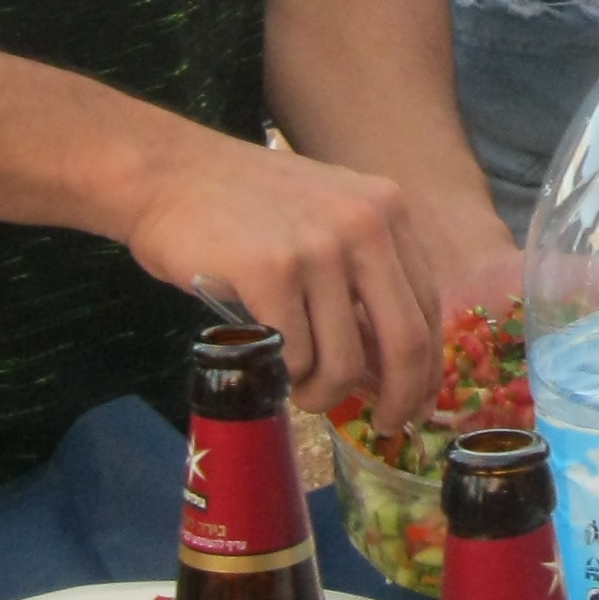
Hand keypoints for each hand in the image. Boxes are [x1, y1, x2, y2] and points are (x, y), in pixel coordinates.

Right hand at [119, 125, 444, 423]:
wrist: (171, 174)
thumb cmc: (248, 208)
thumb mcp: (328, 221)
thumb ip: (365, 279)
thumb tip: (394, 371)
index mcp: (387, 210)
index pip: (428, 306)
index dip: (428, 367)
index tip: (419, 404)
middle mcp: (364, 224)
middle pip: (405, 341)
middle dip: (398, 398)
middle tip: (382, 425)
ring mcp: (317, 247)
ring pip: (344, 362)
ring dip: (323, 394)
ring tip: (302, 389)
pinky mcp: (270, 271)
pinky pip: (294, 356)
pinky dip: (285, 375)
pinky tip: (270, 362)